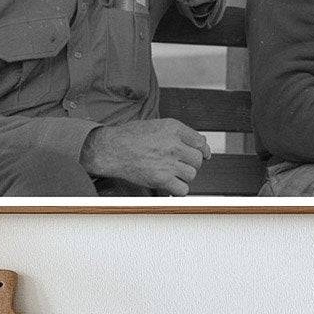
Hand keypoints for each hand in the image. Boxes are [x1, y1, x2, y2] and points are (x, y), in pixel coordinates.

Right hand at [80, 119, 210, 195]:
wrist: (111, 148)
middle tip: (181, 164)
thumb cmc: (130, 136)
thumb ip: (179, 132)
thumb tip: (200, 142)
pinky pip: (182, 189)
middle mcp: (173, 144)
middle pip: (198, 159)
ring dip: (184, 176)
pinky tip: (171, 184)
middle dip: (191, 163)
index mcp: (173, 128)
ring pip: (192, 174)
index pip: (200, 142)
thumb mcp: (157, 124)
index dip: (203, 150)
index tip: (203, 155)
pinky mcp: (161, 179)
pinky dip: (178, 189)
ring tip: (172, 172)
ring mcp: (168, 162)